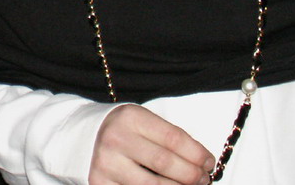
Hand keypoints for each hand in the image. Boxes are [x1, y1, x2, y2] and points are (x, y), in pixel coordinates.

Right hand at [89, 105, 213, 184]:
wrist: (84, 137)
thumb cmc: (123, 131)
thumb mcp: (143, 123)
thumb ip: (168, 139)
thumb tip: (202, 163)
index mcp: (130, 117)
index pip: (173, 138)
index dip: (197, 153)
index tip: (210, 163)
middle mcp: (116, 138)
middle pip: (165, 163)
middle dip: (192, 175)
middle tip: (204, 179)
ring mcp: (106, 163)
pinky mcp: (99, 183)